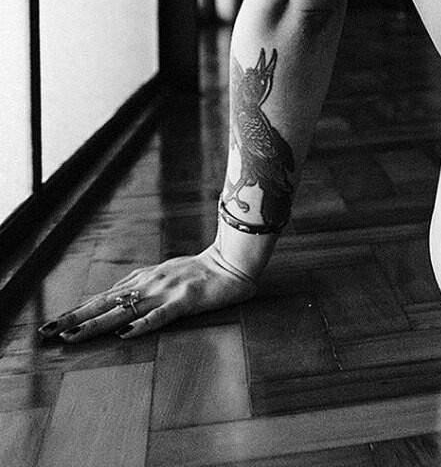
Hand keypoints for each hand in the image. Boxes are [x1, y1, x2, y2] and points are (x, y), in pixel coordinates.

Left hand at [37, 244, 257, 343]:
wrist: (233, 261)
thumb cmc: (200, 270)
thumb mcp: (164, 272)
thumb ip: (140, 281)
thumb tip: (112, 291)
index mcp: (143, 279)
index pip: (104, 297)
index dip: (78, 311)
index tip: (53, 324)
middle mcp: (149, 284)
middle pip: (106, 304)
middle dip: (75, 319)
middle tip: (47, 332)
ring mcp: (166, 292)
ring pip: (125, 310)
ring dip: (97, 324)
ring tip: (73, 337)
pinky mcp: (185, 300)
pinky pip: (162, 315)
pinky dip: (143, 325)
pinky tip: (127, 334)